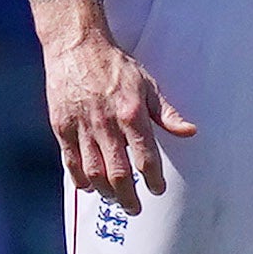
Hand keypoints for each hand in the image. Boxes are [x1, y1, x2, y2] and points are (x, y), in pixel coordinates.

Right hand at [43, 28, 196, 211]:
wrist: (77, 45)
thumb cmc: (117, 66)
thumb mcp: (149, 85)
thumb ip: (167, 113)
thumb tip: (190, 132)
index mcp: (132, 113)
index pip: (146, 157)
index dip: (153, 179)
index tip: (158, 189)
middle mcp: (107, 124)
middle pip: (118, 173)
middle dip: (128, 197)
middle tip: (135, 208)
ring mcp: (82, 127)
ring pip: (94, 172)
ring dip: (106, 192)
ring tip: (115, 199)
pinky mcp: (62, 127)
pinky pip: (71, 162)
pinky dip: (80, 179)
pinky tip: (90, 186)